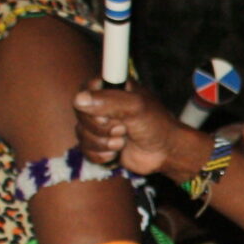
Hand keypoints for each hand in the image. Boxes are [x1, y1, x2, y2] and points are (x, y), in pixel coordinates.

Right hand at [73, 79, 194, 178]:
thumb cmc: (156, 125)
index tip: (109, 115)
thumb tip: (79, 99)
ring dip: (103, 142)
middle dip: (102, 128)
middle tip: (123, 128)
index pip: (85, 90)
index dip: (93, 106)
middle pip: (80, 114)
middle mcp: (102, 105)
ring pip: (81, 134)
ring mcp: (99, 125)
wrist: (164, 153)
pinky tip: (116, 153)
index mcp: (111, 88)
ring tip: (122, 141)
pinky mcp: (98, 144)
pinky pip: (84, 149)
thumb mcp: (136, 107)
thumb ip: (109, 101)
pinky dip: (101, 155)